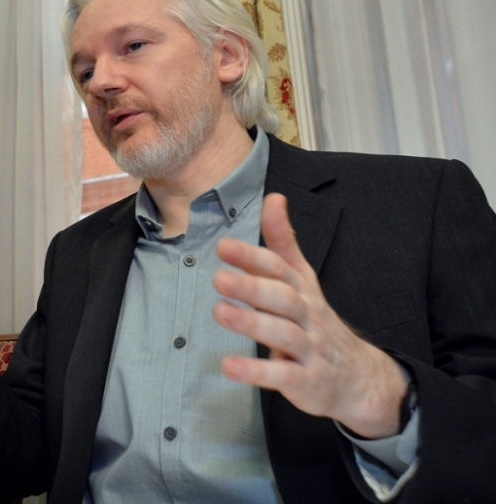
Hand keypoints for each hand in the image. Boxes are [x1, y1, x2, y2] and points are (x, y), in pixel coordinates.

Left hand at [213, 193, 408, 438]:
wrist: (359, 377)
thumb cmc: (316, 321)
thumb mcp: (303, 279)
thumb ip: (284, 242)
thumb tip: (273, 198)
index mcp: (303, 289)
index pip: (279, 268)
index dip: (253, 257)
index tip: (223, 246)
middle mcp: (308, 315)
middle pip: (282, 297)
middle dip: (252, 287)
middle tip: (218, 278)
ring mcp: (310, 348)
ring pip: (283, 333)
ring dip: (251, 323)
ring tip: (219, 311)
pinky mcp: (307, 381)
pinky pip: (283, 375)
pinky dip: (256, 371)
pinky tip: (229, 366)